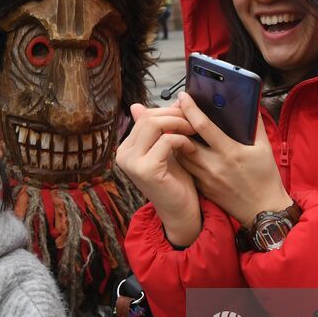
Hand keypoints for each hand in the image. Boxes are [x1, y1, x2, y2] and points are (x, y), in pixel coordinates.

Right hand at [116, 103, 202, 246]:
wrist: (181, 211)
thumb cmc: (175, 180)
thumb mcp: (165, 149)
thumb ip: (156, 129)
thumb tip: (140, 104)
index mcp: (125, 148)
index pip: (145, 116)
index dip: (168, 112)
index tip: (187, 114)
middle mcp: (123, 155)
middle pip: (149, 117)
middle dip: (175, 115)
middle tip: (194, 121)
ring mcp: (132, 163)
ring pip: (156, 125)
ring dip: (180, 124)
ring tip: (194, 132)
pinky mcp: (146, 169)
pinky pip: (167, 140)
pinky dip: (183, 140)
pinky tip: (191, 148)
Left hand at [172, 93, 292, 227]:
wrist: (262, 210)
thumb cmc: (266, 177)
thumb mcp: (264, 148)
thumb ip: (255, 125)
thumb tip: (249, 104)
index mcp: (230, 152)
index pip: (203, 126)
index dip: (190, 108)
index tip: (183, 96)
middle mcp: (214, 165)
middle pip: (184, 139)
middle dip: (177, 122)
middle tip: (174, 110)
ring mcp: (205, 178)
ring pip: (180, 153)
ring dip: (176, 139)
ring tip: (176, 126)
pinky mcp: (201, 187)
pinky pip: (186, 167)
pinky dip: (181, 154)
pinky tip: (182, 146)